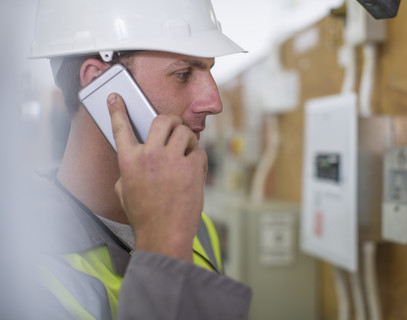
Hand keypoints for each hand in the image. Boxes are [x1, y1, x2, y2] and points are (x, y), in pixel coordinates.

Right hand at [107, 93, 206, 261]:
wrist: (164, 235)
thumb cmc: (145, 216)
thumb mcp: (125, 191)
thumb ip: (129, 169)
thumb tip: (138, 156)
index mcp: (129, 161)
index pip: (121, 128)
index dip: (117, 110)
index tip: (116, 97)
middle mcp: (149, 156)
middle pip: (162, 120)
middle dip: (170, 120)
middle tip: (174, 128)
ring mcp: (172, 161)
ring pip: (184, 131)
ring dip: (187, 139)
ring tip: (186, 153)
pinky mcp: (192, 168)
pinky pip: (199, 151)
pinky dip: (198, 159)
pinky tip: (194, 172)